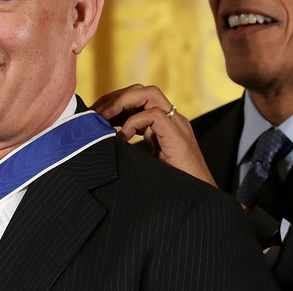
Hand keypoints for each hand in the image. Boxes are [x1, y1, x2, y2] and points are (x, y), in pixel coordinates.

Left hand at [91, 84, 217, 186]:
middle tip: (94, 115)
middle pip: (141, 91)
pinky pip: (154, 114)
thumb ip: (128, 151)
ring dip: (121, 102)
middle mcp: (171, 120)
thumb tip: (100, 147)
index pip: (138, 99)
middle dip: (114, 98)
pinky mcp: (178, 136)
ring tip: (103, 119)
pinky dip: (133, 122)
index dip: (114, 103)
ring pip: (149, 93)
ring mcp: (176, 126)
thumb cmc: (170, 188)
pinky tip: (122, 138)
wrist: (198, 201)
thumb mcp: (143, 164)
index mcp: (163, 125)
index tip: (95, 116)